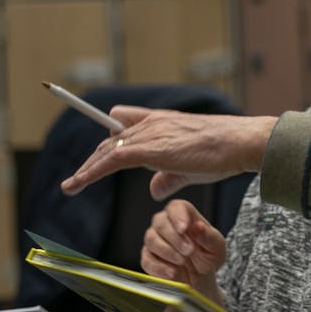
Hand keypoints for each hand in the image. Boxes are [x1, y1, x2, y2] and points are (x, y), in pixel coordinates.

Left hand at [61, 108, 276, 199]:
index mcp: (161, 121)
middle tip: (76, 180)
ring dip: (86, 169)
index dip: (108, 137)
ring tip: (70, 187)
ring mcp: (149, 133)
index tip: (96, 152)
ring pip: (107, 150)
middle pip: (111, 140)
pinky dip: (91, 172)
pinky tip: (79, 183)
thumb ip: (168, 177)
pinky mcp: (150, 148)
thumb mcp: (189, 169)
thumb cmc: (222, 153)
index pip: (123, 121)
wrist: (240, 142)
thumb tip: (153, 190)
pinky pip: (112, 160)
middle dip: (93, 161)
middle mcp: (151, 122)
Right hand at [142, 200, 224, 300]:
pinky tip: (172, 272)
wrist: (200, 278)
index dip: (178, 215)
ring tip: (182, 261)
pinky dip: (159, 267)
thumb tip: (198, 227)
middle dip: (174, 238)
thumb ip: (209, 236)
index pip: (176, 207)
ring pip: (151, 239)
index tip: (183, 229)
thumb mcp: (216, 248)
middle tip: (188, 251)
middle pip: (160, 221)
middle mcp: (167, 224)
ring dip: (167, 251)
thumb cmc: (208, 257)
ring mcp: (155, 241)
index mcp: (185, 216)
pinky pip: (147, 259)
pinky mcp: (149, 258)